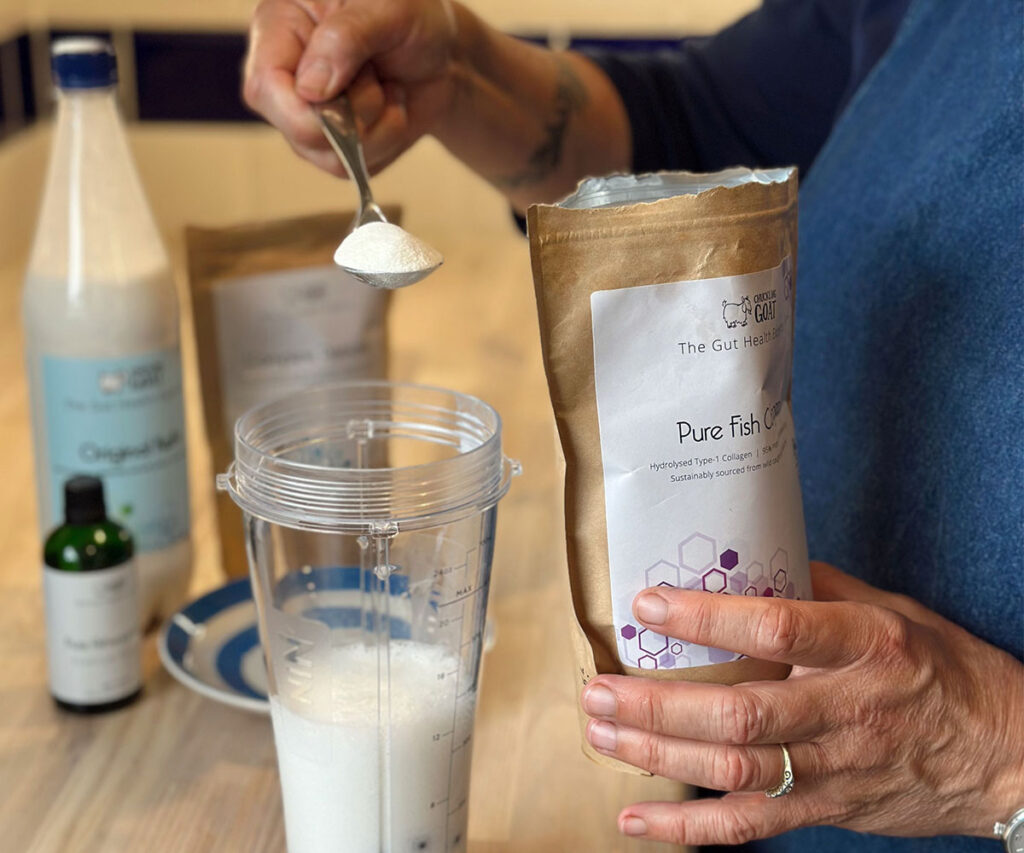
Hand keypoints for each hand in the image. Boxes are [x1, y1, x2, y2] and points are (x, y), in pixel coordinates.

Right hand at [243, 0, 460, 175]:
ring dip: (377, 128)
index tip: (346, 85)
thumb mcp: (388, 8)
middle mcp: (284, 76)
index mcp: (280, 26)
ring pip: (330, 157)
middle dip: (356, 114)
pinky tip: (389, 109)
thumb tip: (311, 89)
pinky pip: (353, 167)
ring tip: (386, 89)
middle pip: (299, 132)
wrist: (444, 54)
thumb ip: (346, 37)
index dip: (307, 104)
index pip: (265, 86)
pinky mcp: (331, 146)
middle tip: (378, 77)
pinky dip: (386, 141)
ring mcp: (304, 116)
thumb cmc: (412, 18)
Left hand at [580, 562, 1023, 844]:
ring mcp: (837, 769)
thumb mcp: (891, 610)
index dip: (707, 619)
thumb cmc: (940, 669)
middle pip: (742, 714)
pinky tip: (635, 818)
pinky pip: (751, 827)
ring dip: (658, 754)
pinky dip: (687, 828)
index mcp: (866, 645)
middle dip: (659, 704)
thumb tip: (746, 559)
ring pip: (736, 771)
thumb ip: (817, 588)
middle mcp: (848, 709)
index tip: (647, 605)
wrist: (1002, 752)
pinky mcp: (827, 810)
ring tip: (602, 732)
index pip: (777, 629)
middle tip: (599, 687)